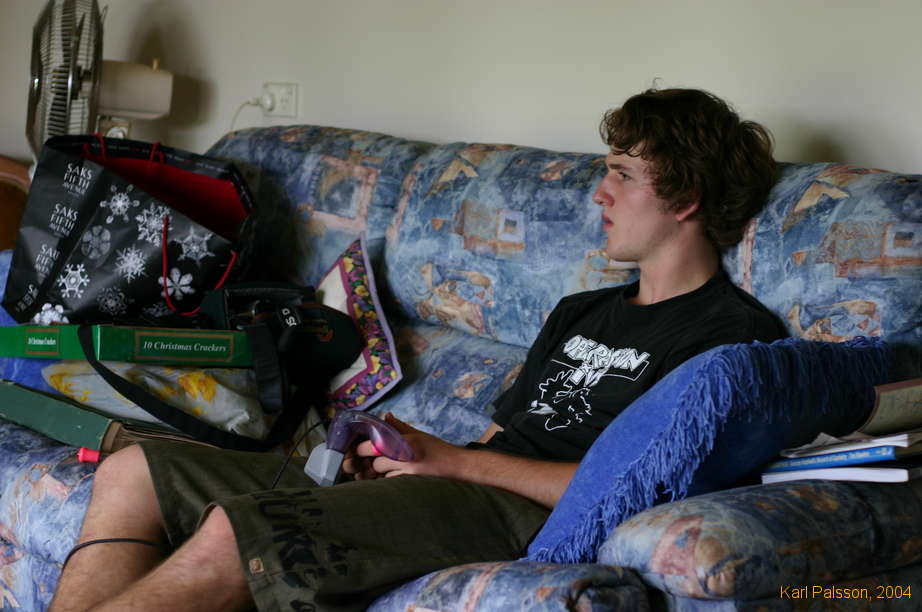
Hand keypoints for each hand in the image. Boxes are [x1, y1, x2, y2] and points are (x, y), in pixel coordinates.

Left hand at [342, 413, 462, 479]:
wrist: (456, 466)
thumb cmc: (437, 449)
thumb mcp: (418, 434)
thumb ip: (399, 426)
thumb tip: (386, 416)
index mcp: (403, 441)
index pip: (371, 446)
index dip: (362, 450)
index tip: (362, 451)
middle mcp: (403, 456)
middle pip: (374, 464)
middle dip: (372, 464)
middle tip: (375, 463)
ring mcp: (407, 472)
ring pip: (381, 477)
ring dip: (381, 475)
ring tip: (390, 470)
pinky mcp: (410, 485)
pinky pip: (390, 485)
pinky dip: (389, 483)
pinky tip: (397, 478)